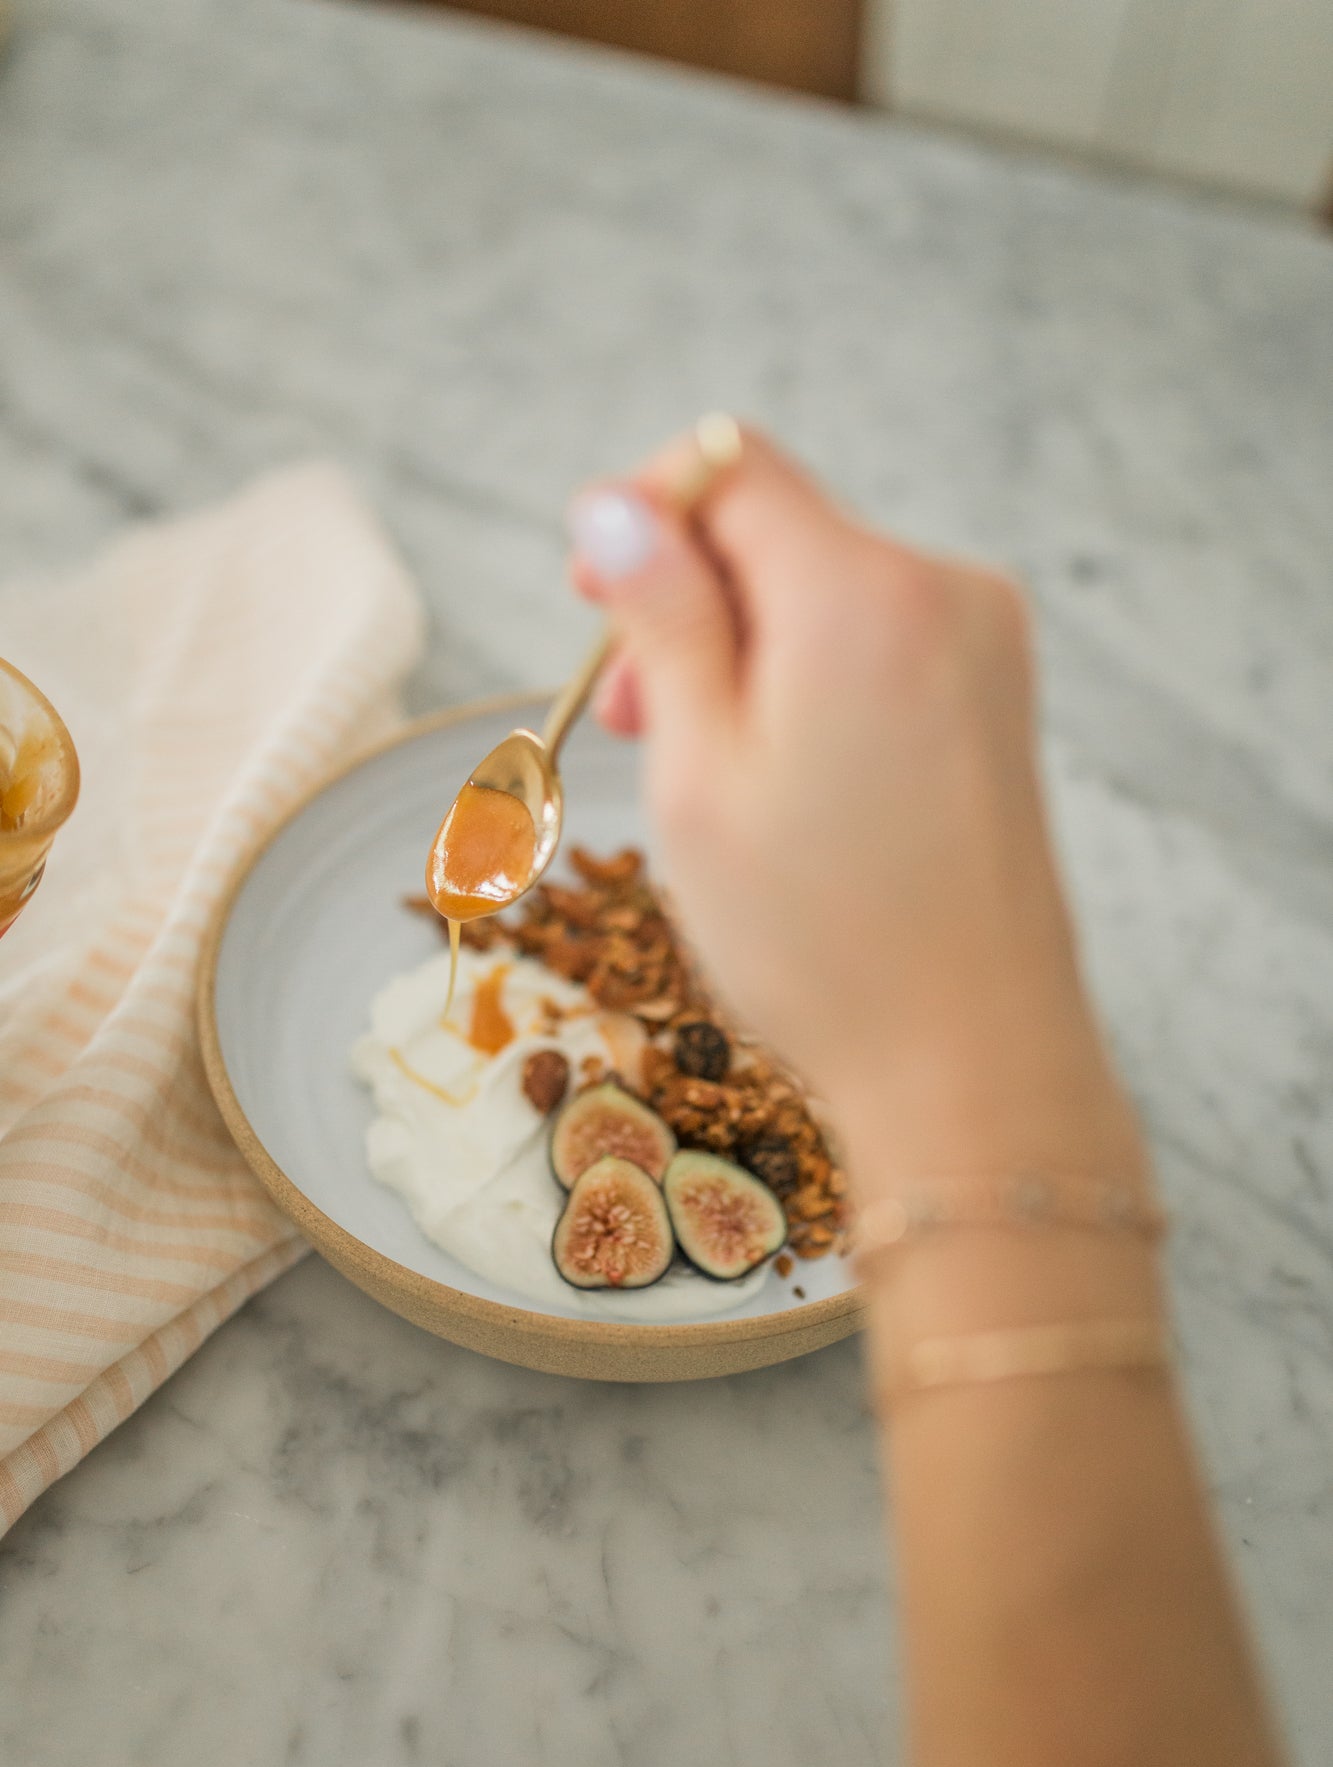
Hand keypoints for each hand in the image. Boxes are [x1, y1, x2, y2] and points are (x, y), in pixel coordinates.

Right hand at [568, 428, 1142, 1183]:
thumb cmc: (822, 939)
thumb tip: (616, 509)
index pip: (732, 466)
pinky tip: (782, 782)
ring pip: (823, 593)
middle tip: (629, 717)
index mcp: (861, 593)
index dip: (641, 510)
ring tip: (702, 769)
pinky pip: (876, 646)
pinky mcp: (997, 701)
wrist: (972, 1061)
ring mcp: (986, 648)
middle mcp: (944, 593)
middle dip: (688, 601)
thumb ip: (663, 619)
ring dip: (743, 651)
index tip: (591, 595)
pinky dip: (809, 684)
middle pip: (779, 530)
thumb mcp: (699, 772)